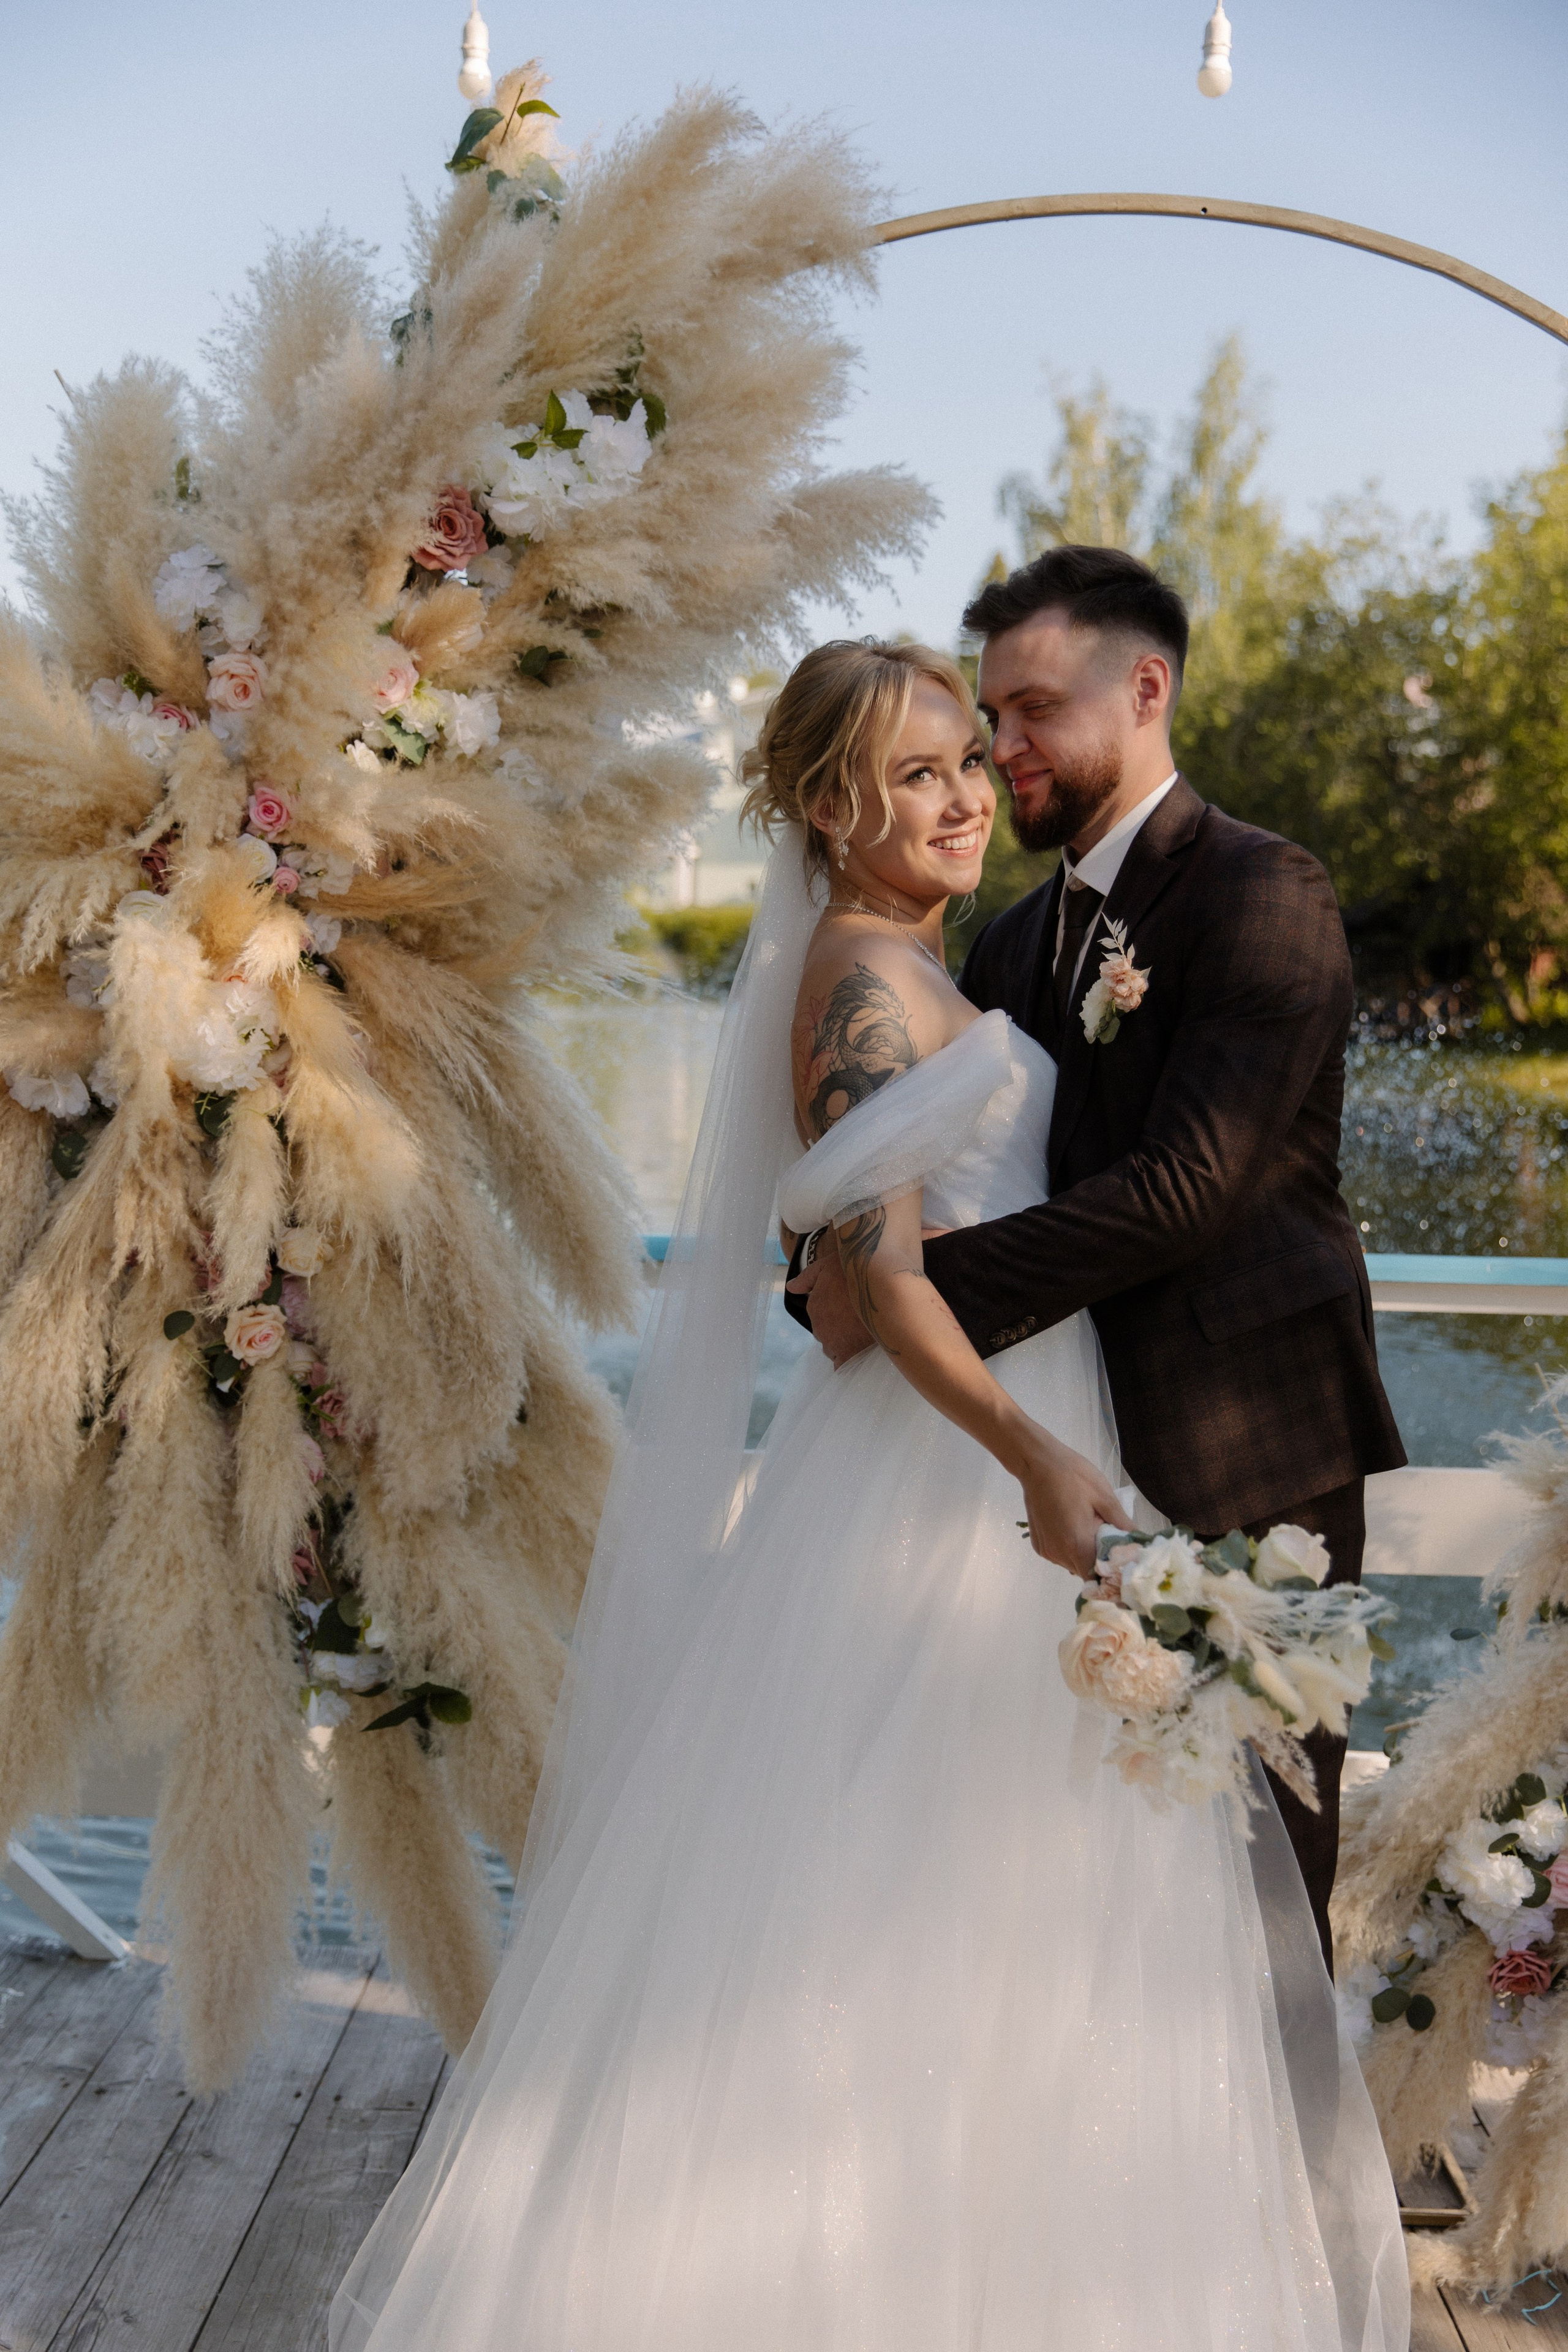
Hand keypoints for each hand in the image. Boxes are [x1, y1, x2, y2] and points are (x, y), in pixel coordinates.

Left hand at [786, 1227, 874, 1368]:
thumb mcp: (828, 1265)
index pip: (818, 1312)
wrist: (880, 1288)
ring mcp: (832, 1342)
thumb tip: (790, 1287)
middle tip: (858, 1321)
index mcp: (814, 1305)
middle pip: (826, 1332)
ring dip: (845, 1343)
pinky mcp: (847, 1355)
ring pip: (834, 1348)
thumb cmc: (854, 1273)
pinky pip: (843, 1365)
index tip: (848, 1306)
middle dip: (839, 1328)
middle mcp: (819, 1325)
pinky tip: (860, 1355)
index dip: (834, 1309)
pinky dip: (848, 1362)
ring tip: (864, 1334)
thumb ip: (808, 1277)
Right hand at [1015, 1430, 1132, 1578]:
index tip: (1122, 1560)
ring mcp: (1046, 1551)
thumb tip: (1140, 1543)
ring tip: (1088, 1526)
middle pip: (1086, 1571)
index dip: (1112, 1572)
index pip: (1098, 1576)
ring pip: (1073, 1564)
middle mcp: (1059, 1553)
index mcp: (1077, 1544)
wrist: (1037, 1462)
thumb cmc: (1073, 1475)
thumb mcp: (1104, 1495)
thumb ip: (1122, 1524)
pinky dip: (1070, 1547)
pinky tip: (1072, 1525)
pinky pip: (1060, 1555)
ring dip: (1084, 1553)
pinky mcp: (1038, 1545)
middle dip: (1100, 1559)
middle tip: (1107, 1534)